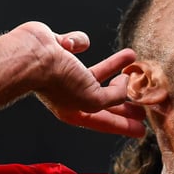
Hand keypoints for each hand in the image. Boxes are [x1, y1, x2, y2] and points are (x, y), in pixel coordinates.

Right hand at [0, 22, 145, 136]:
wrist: (32, 55)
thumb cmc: (58, 82)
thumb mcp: (93, 99)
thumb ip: (114, 97)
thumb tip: (124, 85)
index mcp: (76, 111)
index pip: (107, 122)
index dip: (125, 126)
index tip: (141, 130)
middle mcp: (70, 94)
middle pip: (104, 100)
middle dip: (124, 100)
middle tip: (141, 102)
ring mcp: (65, 72)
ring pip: (97, 70)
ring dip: (115, 64)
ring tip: (132, 57)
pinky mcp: (61, 50)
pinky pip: (78, 45)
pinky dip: (79, 43)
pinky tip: (76, 44)